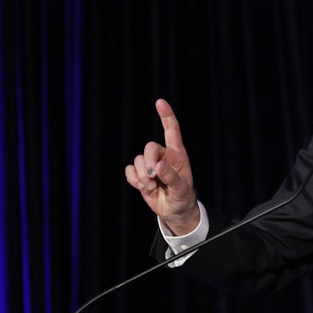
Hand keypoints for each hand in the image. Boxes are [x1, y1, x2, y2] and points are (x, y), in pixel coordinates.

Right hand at [125, 99, 199, 234]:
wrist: (174, 210)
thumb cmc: (182, 197)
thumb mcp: (181, 189)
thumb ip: (172, 177)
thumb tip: (158, 166)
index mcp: (177, 154)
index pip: (171, 130)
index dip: (166, 116)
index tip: (160, 102)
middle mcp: (163, 156)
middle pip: (149, 147)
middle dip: (148, 161)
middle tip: (153, 177)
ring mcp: (150, 164)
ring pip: (138, 160)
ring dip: (143, 175)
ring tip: (152, 187)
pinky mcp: (140, 174)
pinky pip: (130, 170)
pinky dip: (134, 179)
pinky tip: (144, 188)